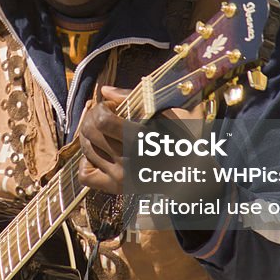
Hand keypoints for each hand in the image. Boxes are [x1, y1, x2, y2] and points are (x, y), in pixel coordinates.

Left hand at [77, 86, 206, 194]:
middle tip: (105, 115)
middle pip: (90, 132)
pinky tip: (100, 153)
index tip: (114, 108)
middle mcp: (128, 163)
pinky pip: (85, 175)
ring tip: (104, 131)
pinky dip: (87, 162)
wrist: (194, 174)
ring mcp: (121, 178)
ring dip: (89, 135)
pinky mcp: (116, 189)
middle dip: (93, 117)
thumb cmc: (182, 138)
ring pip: (85, 150)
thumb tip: (104, 90)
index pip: (102, 121)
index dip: (102, 108)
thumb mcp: (167, 112)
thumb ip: (134, 98)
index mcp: (142, 141)